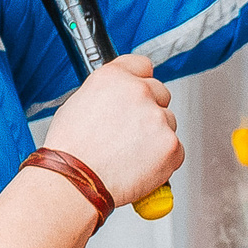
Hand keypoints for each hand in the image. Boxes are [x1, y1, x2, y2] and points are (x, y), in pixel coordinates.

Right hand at [46, 53, 179, 207]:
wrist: (75, 182)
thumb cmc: (71, 151)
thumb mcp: (79, 104)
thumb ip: (108, 93)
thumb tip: (121, 97)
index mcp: (114, 77)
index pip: (142, 65)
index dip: (140, 80)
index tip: (139, 91)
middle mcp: (139, 92)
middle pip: (160, 93)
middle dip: (150, 110)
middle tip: (131, 132)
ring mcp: (157, 118)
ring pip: (169, 122)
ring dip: (157, 136)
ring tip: (129, 154)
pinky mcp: (171, 145)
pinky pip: (176, 149)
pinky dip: (164, 160)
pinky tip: (139, 166)